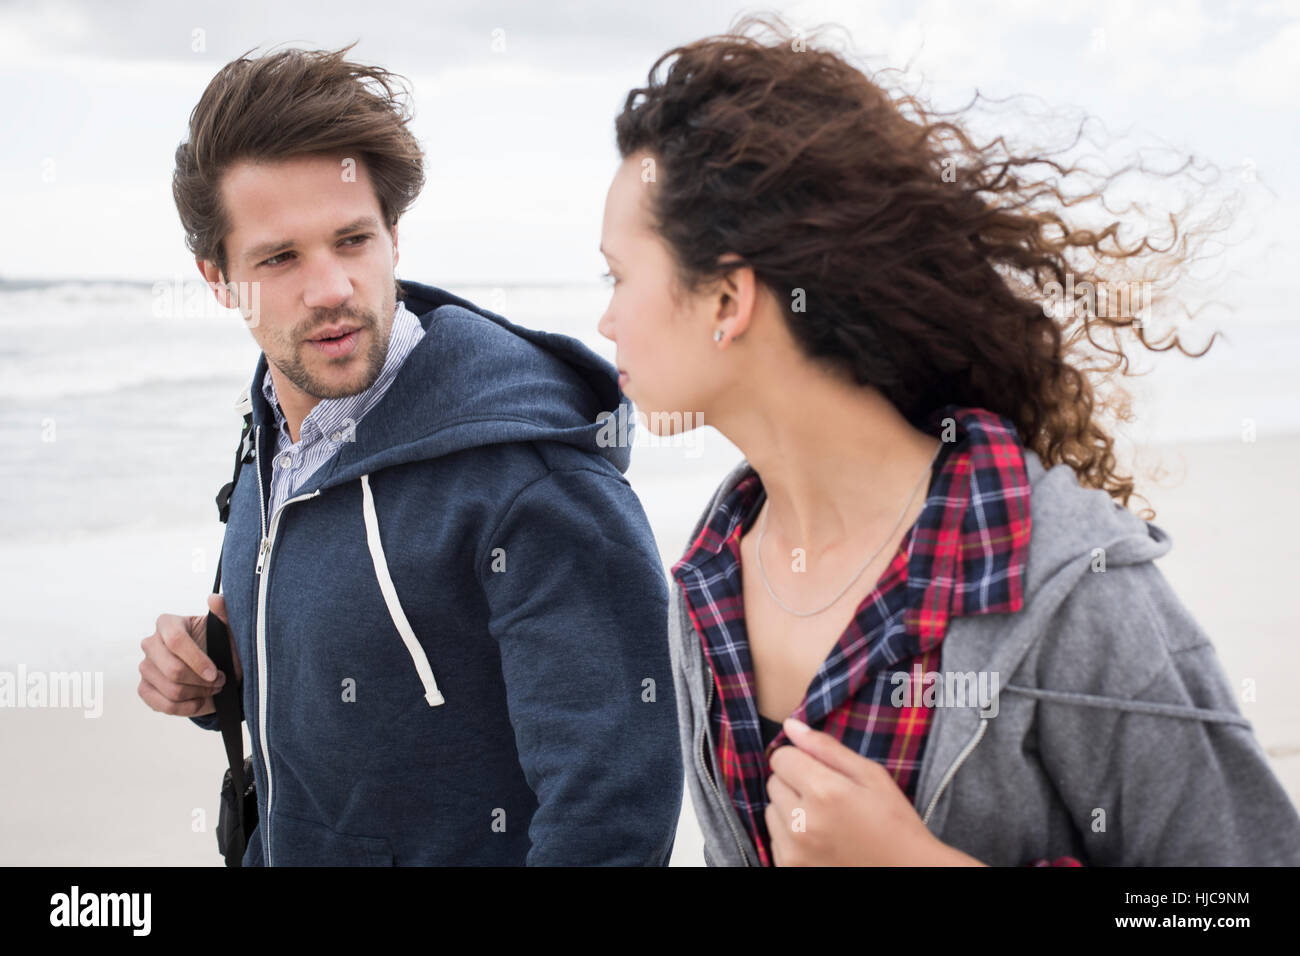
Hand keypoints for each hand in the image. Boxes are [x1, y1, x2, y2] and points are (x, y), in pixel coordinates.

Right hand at [138, 594, 240, 716]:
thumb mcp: (228, 628)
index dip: (197, 660)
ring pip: (171, 691)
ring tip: (214, 689)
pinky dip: (187, 708)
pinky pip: (163, 705)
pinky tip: (201, 701)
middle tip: (221, 682)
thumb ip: (224, 612)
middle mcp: (150, 643)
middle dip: (202, 682)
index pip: (176, 641)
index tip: (216, 673)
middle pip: (172, 670)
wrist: (216, 666)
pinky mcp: (144, 688)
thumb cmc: (221, 643)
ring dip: (199, 695)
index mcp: (167, 623)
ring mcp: (145, 667)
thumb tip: (215, 598)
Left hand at [764, 717, 985, 865]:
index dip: (801, 759)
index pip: (781, 757)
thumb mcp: (870, 775)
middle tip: (828, 798)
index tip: (821, 771)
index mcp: (824, 792)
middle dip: (795, 783)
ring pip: (771, 810)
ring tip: (825, 821)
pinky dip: (790, 836)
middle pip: (774, 782)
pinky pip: (775, 839)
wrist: (908, 871)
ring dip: (790, 810)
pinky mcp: (789, 868)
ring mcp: (794, 851)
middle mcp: (802, 823)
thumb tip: (790, 725)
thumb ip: (825, 747)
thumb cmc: (893, 821)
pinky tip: (820, 841)